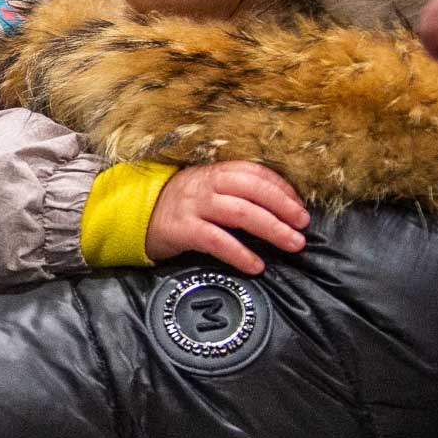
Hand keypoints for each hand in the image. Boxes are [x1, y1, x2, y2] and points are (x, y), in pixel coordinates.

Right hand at [145, 161, 308, 275]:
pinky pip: (217, 240)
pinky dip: (240, 253)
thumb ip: (233, 193)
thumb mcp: (204, 191)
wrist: (133, 218)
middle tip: (304, 226)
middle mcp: (205, 184)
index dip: (281, 188)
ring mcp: (193, 205)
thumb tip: (277, 209)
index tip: (299, 206)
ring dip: (272, 229)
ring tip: (293, 244)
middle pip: (253, 190)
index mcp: (214, 171)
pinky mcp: (182, 229)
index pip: (254, 172)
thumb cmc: (178, 207)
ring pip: (241, 212)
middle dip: (284, 208)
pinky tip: (256, 266)